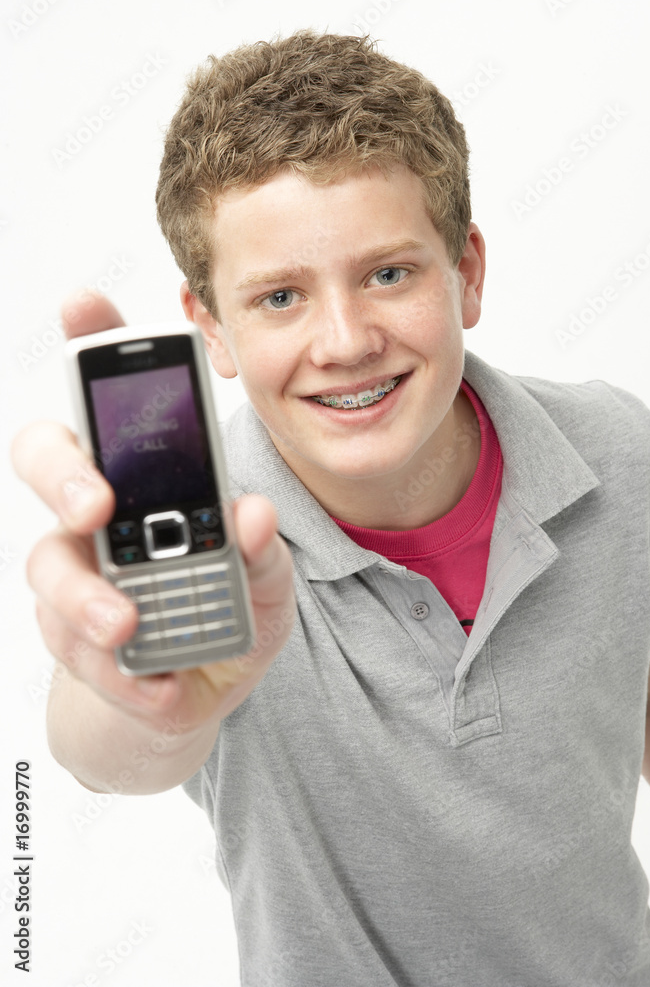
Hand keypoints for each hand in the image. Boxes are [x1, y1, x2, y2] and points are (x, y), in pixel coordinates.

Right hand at [11, 291, 294, 735]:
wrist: (196, 687)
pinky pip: (79, 651)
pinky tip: (166, 687)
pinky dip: (126, 673)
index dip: (88, 345)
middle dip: (63, 473)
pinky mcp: (74, 641)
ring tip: (130, 624)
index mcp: (146, 475)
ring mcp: (76, 575)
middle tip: (96, 501)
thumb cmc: (228, 606)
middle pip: (45, 461)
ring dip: (88, 597)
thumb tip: (249, 514)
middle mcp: (94, 512)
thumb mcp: (265, 577)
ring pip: (49, 567)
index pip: (107, 398)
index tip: (82, 302)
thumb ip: (261, 548)